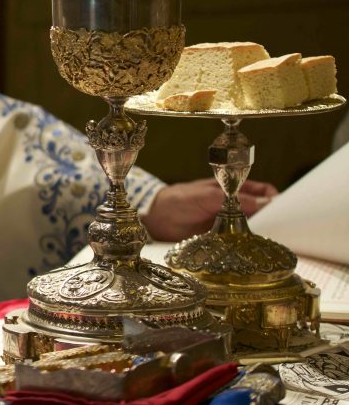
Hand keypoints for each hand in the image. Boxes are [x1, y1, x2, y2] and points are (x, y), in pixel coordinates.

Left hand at [143, 178, 278, 241]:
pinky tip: (257, 251)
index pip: (263, 192)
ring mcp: (231, 224)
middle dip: (276, 219)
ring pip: (257, 228)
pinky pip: (244, 243)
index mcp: (233, 190)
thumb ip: (232, 199)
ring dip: (265, 234)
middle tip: (284, 229)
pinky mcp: (225, 240)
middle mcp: (236, 207)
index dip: (276, 199)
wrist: (156, 219)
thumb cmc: (178, 200)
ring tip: (274, 241)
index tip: (285, 210)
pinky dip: (252, 246)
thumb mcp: (204, 196)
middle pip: (264, 212)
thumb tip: (266, 202)